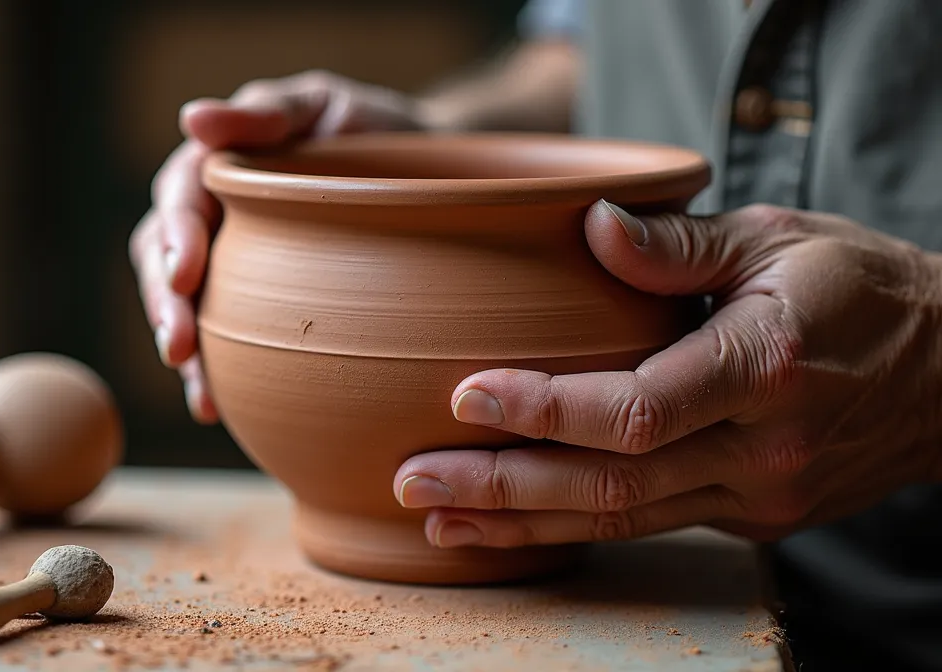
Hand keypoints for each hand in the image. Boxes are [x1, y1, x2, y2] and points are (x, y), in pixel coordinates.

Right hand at [130, 71, 426, 422]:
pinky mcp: (250, 304)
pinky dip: (211, 372)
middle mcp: (210, 216)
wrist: (428, 176)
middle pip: (164, 259)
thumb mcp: (325, 106)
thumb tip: (190, 117)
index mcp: (218, 165)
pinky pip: (219, 338)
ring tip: (197, 390)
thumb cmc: (372, 131)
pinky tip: (215, 407)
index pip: (179, 199)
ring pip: (181, 304)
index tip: (187, 274)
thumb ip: (265, 113)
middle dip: (166, 305)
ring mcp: (227, 262)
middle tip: (178, 347)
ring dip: (182, 347)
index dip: (176, 237)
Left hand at [394, 201, 941, 548]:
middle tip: (414, 481)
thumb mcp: (779, 237)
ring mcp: (757, 494)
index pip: (637, 409)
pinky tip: (509, 524)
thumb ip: (681, 241)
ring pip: (621, 519)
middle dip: (503, 489)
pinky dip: (571, 525)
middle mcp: (762, 446)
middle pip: (612, 483)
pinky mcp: (748, 517)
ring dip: (522, 522)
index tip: (465, 396)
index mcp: (767, 366)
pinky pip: (646, 523)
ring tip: (435, 519)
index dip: (546, 411)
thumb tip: (589, 225)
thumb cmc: (857, 288)